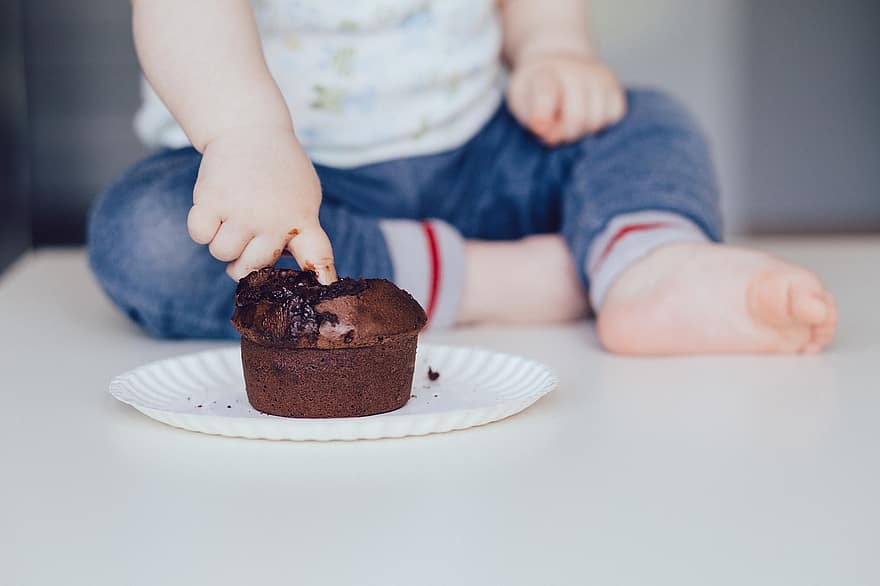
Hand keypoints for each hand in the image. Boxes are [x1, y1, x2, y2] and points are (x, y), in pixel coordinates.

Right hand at [187, 125, 336, 282]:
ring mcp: (242, 211)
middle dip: (243, 257)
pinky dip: (201, 226)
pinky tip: (215, 207)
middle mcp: (274, 221)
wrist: (251, 129)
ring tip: (232, 215)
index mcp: (303, 221)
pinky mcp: (211, 200)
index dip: (320, 278)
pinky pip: (199, 235)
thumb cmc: (280, 169)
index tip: (323, 289)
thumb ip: (302, 232)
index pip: (317, 256)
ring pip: (221, 253)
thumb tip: (295, 268)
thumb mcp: (305, 197)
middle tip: (247, 230)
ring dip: (222, 240)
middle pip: (250, 267)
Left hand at [507, 53, 625, 144]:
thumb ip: (531, 118)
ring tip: (571, 122)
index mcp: (544, 73)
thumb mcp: (521, 100)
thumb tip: (548, 134)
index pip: (546, 93)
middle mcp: (575, 70)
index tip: (539, 127)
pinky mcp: (615, 86)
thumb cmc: (535, 88)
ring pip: (597, 120)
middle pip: (577, 118)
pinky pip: (614, 115)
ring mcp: (599, 77)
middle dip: (566, 134)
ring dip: (584, 130)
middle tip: (556, 130)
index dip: (543, 114)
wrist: (558, 62)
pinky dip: (602, 124)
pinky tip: (588, 117)